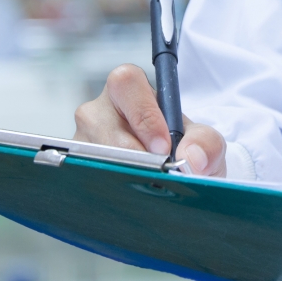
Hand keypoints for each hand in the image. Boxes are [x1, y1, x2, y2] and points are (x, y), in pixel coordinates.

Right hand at [73, 64, 226, 176]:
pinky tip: (127, 196)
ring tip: (143, 187)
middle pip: (101, 122)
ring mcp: (82, 138)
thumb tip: (191, 157)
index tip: (163, 147)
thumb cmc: (182, 148)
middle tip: (154, 173)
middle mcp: (99, 109)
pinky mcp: (75, 165)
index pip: (126, 83)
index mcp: (129, 90)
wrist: (172, 174)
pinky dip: (110, 189)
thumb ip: (206, 142)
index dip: (143, 114)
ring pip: (91, 154)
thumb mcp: (202, 143)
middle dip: (131, 153)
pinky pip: (85, 175)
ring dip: (120, 173)